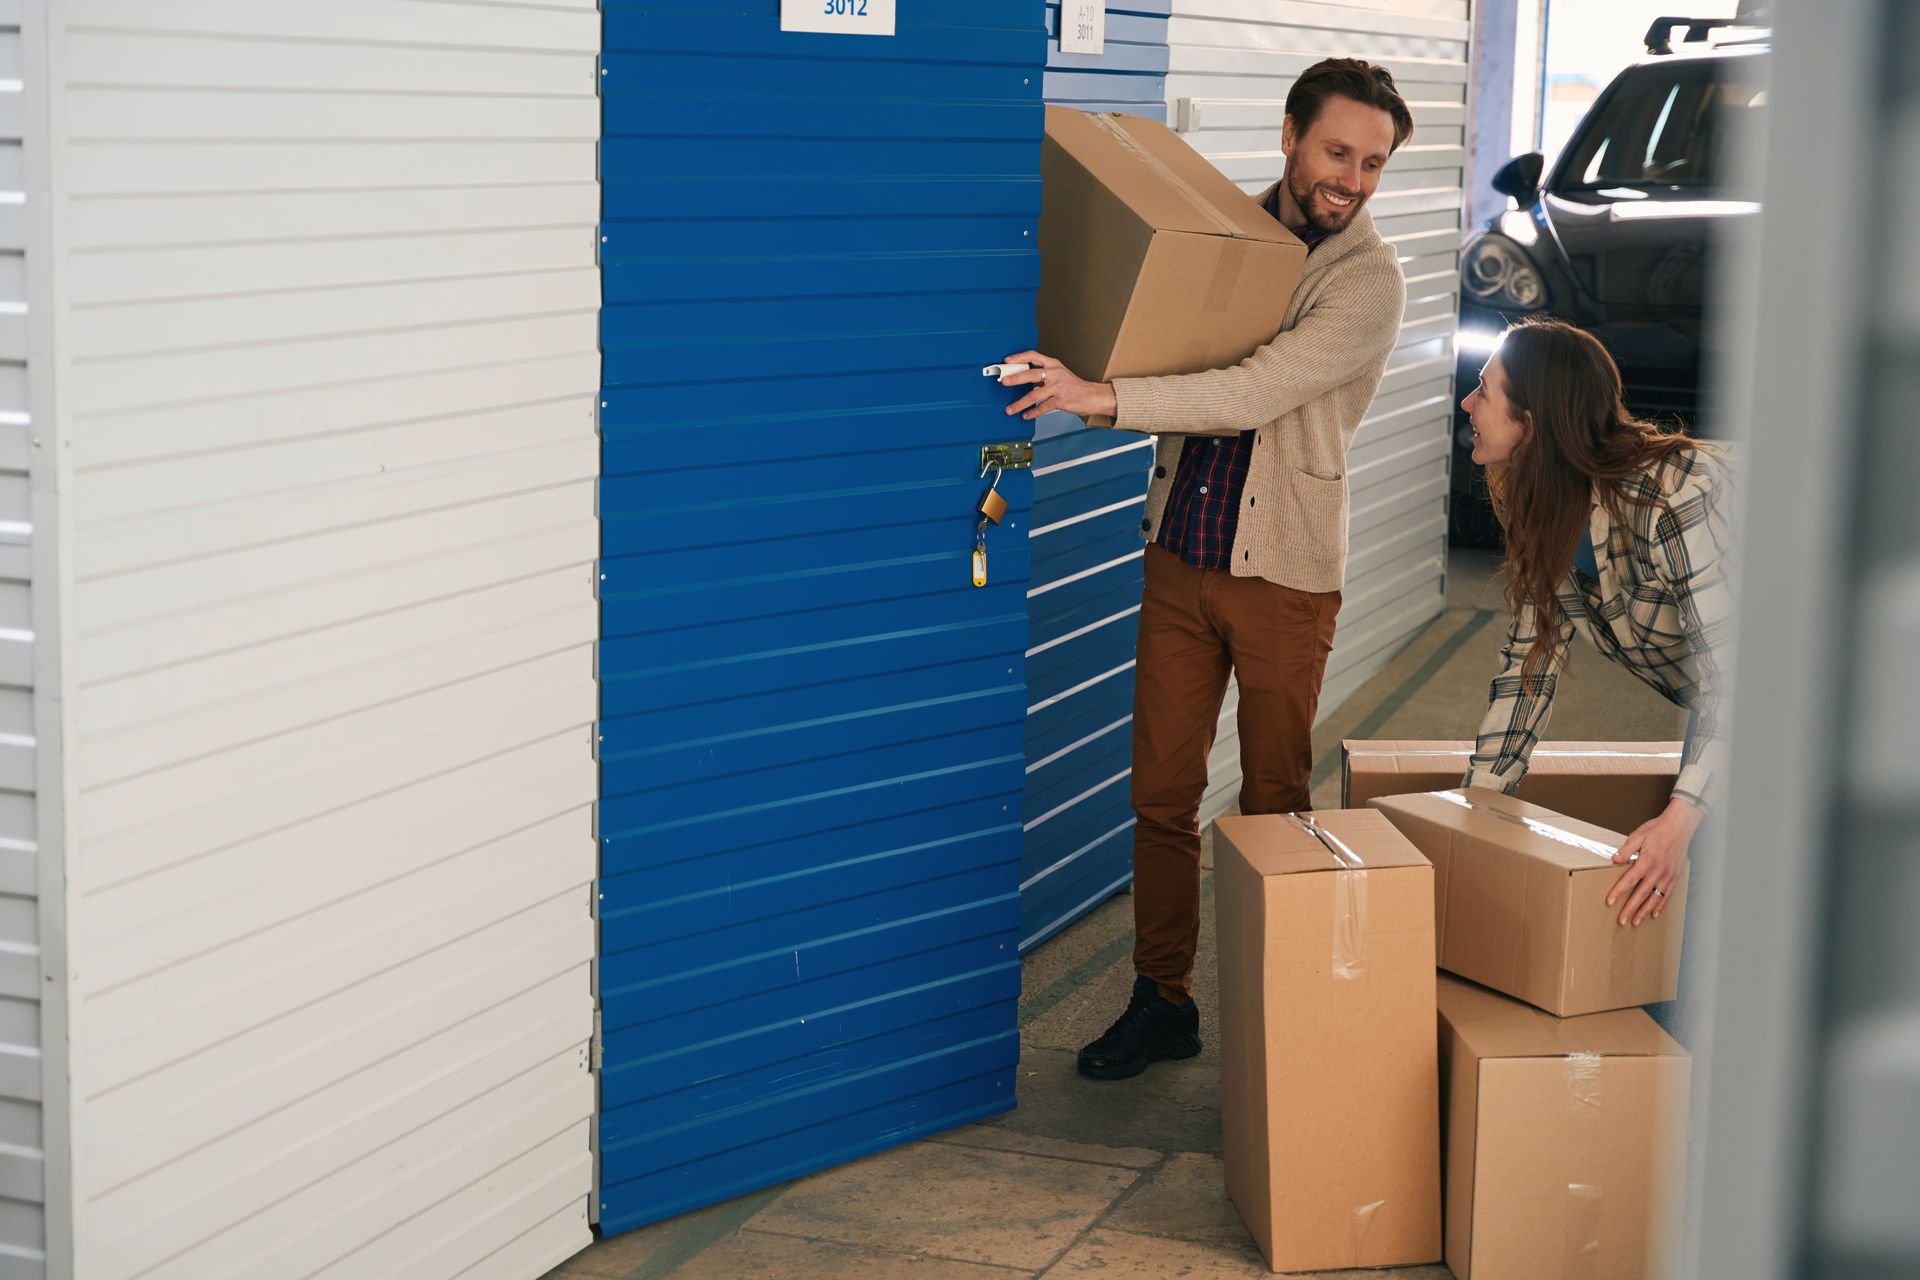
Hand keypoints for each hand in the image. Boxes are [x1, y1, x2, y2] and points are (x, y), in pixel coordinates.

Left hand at [998, 351, 1117, 421]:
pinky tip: (1026, 415)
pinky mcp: (1061, 400)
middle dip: (1015, 378)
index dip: (1019, 357)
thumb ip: (1042, 374)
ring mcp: (1058, 387)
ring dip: (1020, 403)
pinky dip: (1032, 413)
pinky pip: (1042, 407)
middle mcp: (1055, 373)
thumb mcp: (1058, 373)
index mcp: (1053, 364)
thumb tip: (1021, 377)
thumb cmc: (1073, 386)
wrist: (1092, 396)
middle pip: (1031, 374)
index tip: (1007, 361)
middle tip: (1004, 382)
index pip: (1033, 356)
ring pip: (1034, 395)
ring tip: (1010, 409)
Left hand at [1606, 797, 1700, 926]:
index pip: (1629, 880)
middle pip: (1641, 894)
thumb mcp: (1638, 836)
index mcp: (1646, 862)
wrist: (1679, 827)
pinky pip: (1667, 895)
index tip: (1610, 902)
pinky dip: (1660, 906)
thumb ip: (1626, 849)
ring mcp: (1667, 876)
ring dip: (1644, 911)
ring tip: (1636, 922)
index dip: (1618, 892)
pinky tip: (1654, 914)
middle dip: (1630, 909)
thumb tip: (1614, 860)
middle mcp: (1658, 872)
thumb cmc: (1658, 830)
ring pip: (1654, 898)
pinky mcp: (1674, 877)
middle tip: (1622, 921)